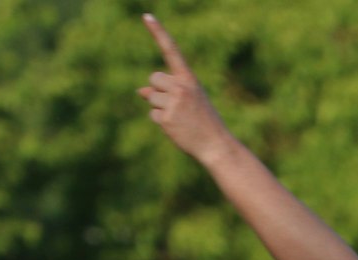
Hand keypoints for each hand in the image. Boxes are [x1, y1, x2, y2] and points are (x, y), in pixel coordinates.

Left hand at [138, 14, 232, 165]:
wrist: (216, 145)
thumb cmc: (204, 121)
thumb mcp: (190, 101)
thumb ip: (167, 91)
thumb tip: (140, 90)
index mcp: (190, 79)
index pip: (171, 51)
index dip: (158, 33)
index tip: (146, 16)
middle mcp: (181, 87)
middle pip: (154, 78)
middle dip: (157, 90)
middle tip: (175, 105)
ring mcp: (174, 103)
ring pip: (150, 97)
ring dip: (158, 107)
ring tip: (178, 118)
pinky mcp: (167, 118)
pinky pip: (152, 115)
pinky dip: (161, 122)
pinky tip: (177, 128)